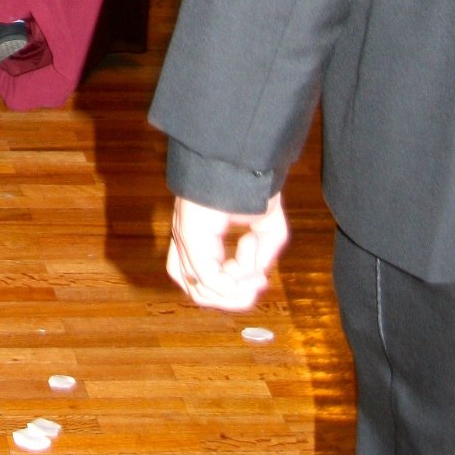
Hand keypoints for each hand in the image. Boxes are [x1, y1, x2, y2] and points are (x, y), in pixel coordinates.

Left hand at [166, 194, 288, 311]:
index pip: (201, 280)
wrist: (243, 157)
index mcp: (198, 238)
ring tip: (256, 279)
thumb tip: (256, 278)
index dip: (232, 289)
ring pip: (200, 291)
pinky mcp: (192, 236)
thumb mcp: (267, 226)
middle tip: (260, 282)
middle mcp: (187, 241)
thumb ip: (262, 254)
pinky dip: (233, 285)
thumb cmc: (251, 183)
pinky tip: (254, 275)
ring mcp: (186, 239)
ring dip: (233, 295)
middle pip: (198, 291)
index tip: (262, 278)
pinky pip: (209, 278)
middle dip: (233, 298)